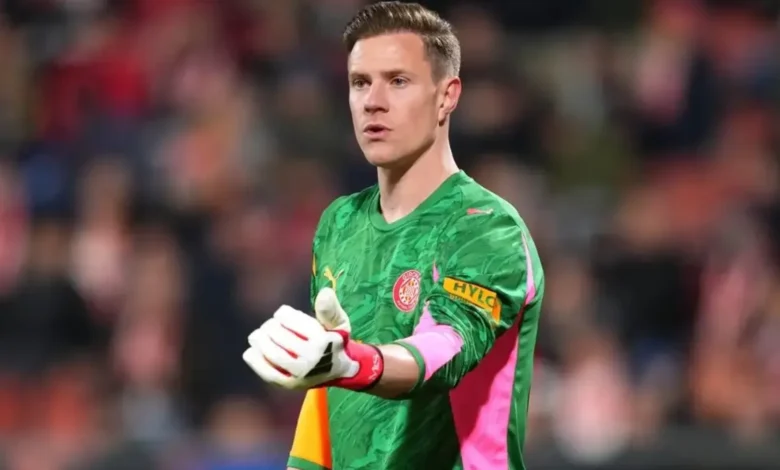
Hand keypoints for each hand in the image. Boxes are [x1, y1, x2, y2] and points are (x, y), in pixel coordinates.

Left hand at [243, 288, 383, 390]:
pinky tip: (251, 351)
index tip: (282, 314)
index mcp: (322, 341)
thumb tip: (324, 292)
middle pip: (279, 335)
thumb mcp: (339, 323)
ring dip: (260, 341)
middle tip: (270, 325)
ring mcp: (299, 374)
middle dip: (270, 326)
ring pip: (271, 353)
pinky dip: (255, 360)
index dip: (283, 314)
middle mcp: (311, 359)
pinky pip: (267, 372)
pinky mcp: (289, 384)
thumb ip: (330, 309)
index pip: (291, 321)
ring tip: (258, 336)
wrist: (338, 371)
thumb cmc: (334, 341)